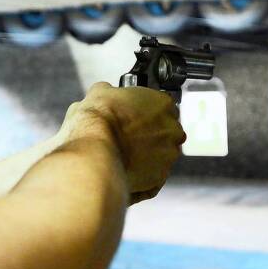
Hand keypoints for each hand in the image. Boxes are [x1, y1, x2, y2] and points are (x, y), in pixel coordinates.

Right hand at [60, 82, 185, 202]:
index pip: (162, 107)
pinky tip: (127, 170)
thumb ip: (110, 92)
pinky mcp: (160, 177)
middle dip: (150, 136)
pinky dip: (143, 176)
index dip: (146, 114)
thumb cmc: (99, 121)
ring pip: (162, 155)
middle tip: (129, 139)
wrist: (94, 150)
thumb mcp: (99, 93)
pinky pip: (155, 176)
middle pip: (166, 132)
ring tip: (125, 157)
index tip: (135, 119)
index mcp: (162, 103)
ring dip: (148, 157)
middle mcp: (172, 129)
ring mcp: (169, 154)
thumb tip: (104, 92)